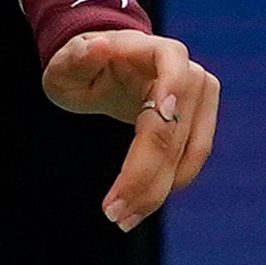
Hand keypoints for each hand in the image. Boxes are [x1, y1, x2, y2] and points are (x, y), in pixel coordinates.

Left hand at [43, 29, 219, 230]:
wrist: (107, 68)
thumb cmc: (80, 65)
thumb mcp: (66, 62)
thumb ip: (78, 57)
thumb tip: (96, 46)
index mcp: (153, 50)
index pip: (172, 65)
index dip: (170, 90)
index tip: (159, 114)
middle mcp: (187, 73)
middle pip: (171, 128)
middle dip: (144, 174)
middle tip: (113, 212)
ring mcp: (199, 99)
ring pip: (186, 152)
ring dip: (158, 190)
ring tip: (123, 218)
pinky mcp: (199, 124)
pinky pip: (189, 159)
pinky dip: (166, 185)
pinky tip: (140, 205)